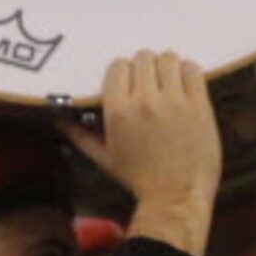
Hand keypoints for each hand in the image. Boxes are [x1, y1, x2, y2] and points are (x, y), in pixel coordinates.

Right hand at [58, 53, 221, 255]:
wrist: (176, 197)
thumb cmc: (138, 179)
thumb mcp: (104, 158)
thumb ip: (79, 135)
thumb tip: (56, 120)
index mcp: (119, 112)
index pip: (118, 66)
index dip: (123, 73)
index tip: (128, 83)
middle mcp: (146, 102)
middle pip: (143, 58)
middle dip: (144, 68)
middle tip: (148, 83)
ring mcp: (176, 103)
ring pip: (169, 59)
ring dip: (166, 67)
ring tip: (167, 81)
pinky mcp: (200, 106)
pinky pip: (193, 70)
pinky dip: (187, 72)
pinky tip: (183, 84)